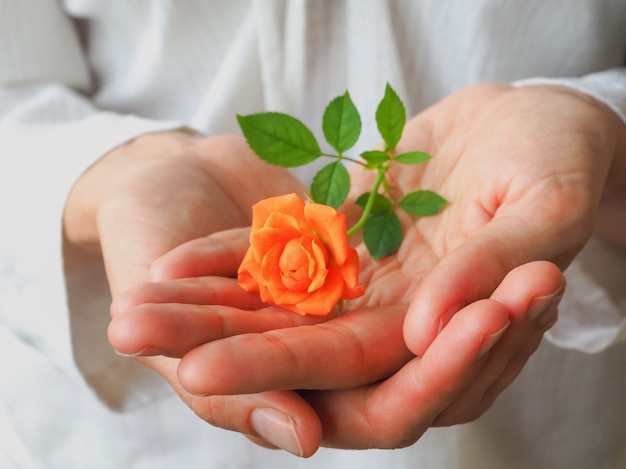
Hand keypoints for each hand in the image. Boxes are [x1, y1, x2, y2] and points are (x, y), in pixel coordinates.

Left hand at [109, 83, 625, 453]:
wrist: (535, 119)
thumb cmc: (559, 159)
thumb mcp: (542, 207)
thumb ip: (485, 270)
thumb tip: (424, 332)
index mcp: (455, 339)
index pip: (362, 379)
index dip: (283, 377)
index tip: (204, 371)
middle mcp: (402, 328)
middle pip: (302, 358)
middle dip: (218, 350)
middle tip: (135, 334)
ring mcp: (371, 290)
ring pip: (282, 315)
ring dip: (206, 312)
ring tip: (134, 309)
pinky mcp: (350, 248)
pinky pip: (284, 264)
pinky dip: (231, 265)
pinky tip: (174, 266)